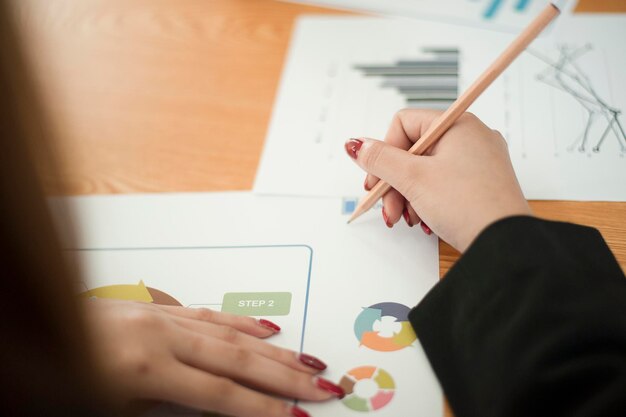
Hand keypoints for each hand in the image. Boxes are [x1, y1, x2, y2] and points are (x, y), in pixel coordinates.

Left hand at [85, 299, 342, 416]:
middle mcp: (160, 335)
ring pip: (233, 333)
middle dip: (286, 375)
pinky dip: (243, 322)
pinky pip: (211, 313)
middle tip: (324, 385)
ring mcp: (161, 317)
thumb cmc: (60, 378)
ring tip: (309, 361)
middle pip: (239, 357)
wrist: (33, 331)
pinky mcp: (158, 309)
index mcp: (145, 367)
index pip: (221, 392)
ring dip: (276, 349)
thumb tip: (220, 408)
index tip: (297, 416)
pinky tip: (268, 329)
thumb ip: (171, 408)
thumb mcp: (112, 410)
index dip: (263, 407)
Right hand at [345, 109, 531, 251]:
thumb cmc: (468, 206)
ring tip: (407, 219)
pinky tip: (424, 221)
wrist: (504, 244)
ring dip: (408, 196)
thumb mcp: (413, 179)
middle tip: (388, 207)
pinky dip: (427, 201)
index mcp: (457, 125)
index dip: (385, 152)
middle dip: (394, 182)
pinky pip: (443, 184)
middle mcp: (470, 138)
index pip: (404, 124)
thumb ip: (379, 159)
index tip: (378, 180)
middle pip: (413, 151)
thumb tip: (356, 144)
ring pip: (426, 171)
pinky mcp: (481, 184)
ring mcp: (478, 161)